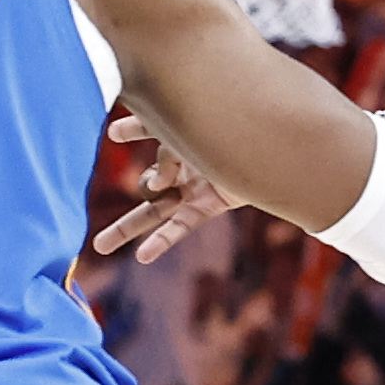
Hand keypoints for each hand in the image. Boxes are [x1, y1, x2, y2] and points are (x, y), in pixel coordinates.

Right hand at [95, 111, 236, 264]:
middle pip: (147, 184)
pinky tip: (142, 257)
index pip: (150, 131)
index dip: (134, 130)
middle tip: (96, 198)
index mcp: (185, 137)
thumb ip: (168, 149)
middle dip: (124, 191)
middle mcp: (187, 165)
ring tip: (99, 246)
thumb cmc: (245, 127)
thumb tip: (153, 182)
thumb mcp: (195, 129)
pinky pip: (180, 226)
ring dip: (127, 228)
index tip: (115, 133)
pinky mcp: (207, 206)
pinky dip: (162, 241)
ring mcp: (195, 188)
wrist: (287, 148)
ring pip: (154, 211)